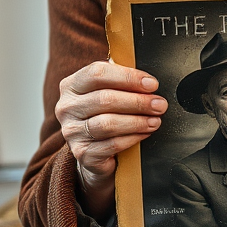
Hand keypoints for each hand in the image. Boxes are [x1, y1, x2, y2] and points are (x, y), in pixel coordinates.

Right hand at [55, 61, 166, 217]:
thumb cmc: (104, 113)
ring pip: (108, 124)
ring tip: (155, 120)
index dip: (128, 77)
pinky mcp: (81, 153)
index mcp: (71, 85)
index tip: (151, 84)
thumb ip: (121, 80)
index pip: (97, 73)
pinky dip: (133, 138)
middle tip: (159, 104)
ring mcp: (72, 132)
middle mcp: (67, 107)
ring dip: (138, 121)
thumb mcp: (107, 91)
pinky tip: (145, 133)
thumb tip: (148, 80)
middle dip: (138, 101)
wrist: (92, 150)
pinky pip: (112, 144)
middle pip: (105, 99)